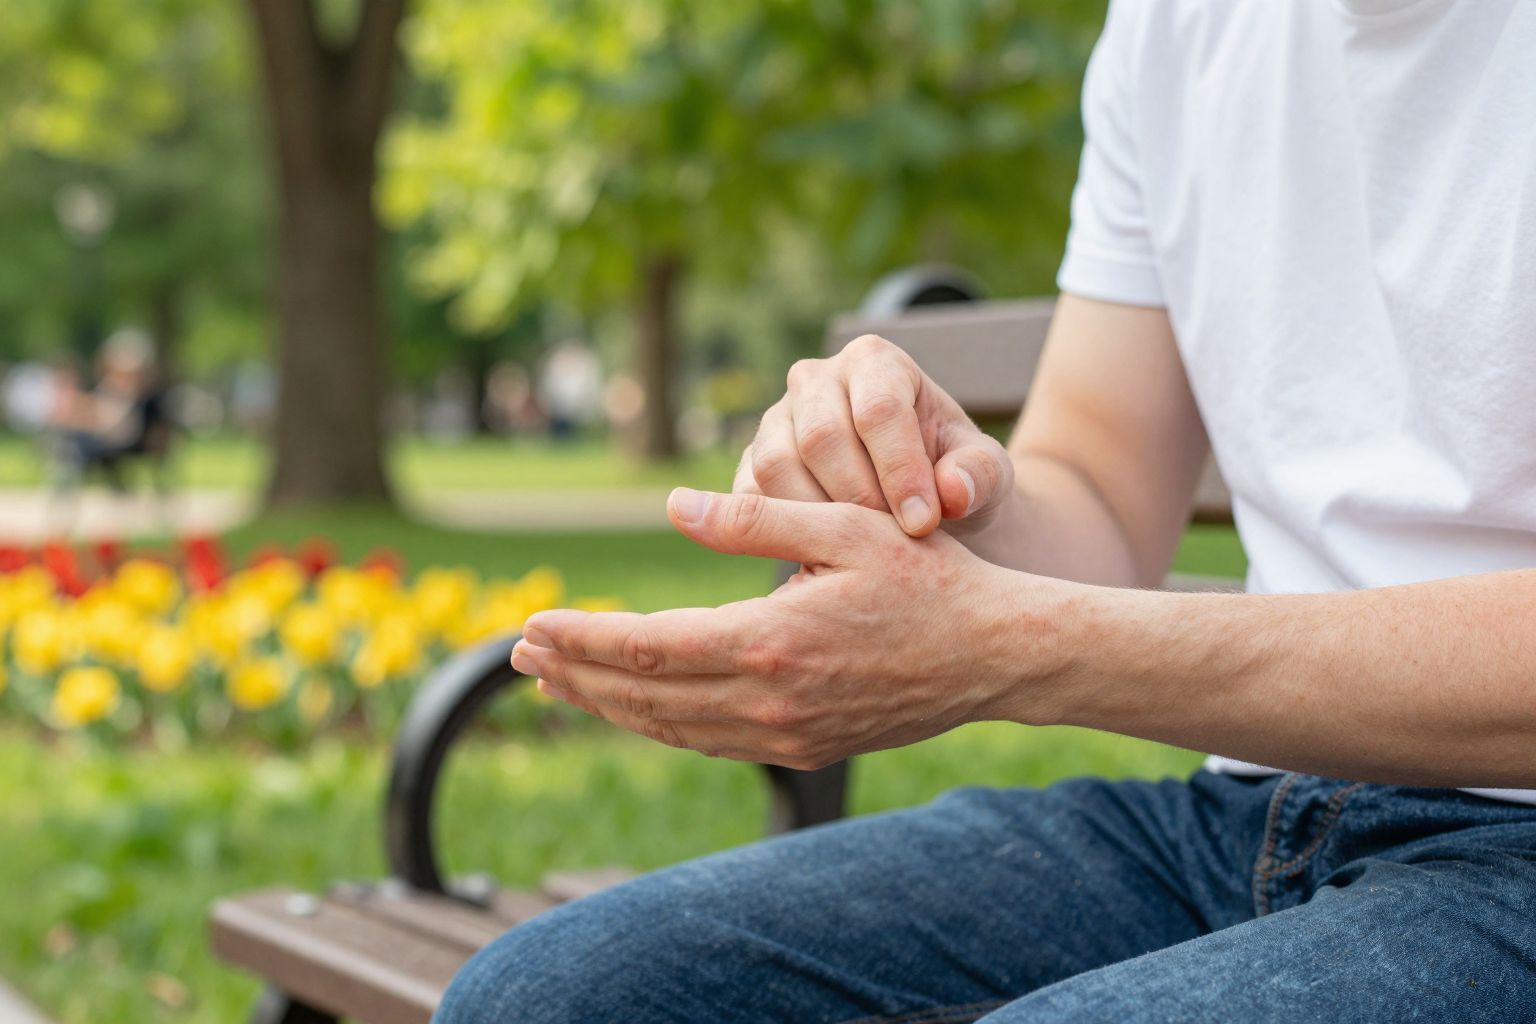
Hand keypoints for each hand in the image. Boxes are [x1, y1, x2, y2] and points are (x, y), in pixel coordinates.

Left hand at [510, 488, 1068, 768]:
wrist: (994, 656)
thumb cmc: (926, 579)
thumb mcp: (843, 529)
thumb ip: (752, 520)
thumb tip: (671, 508)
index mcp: (772, 640)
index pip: (648, 644)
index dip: (583, 639)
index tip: (532, 626)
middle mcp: (770, 700)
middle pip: (645, 694)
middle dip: (576, 675)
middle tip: (520, 655)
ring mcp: (786, 734)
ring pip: (671, 726)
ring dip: (609, 703)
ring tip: (558, 681)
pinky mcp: (802, 748)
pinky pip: (709, 741)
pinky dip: (659, 721)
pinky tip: (634, 703)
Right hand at [736, 334, 1013, 538]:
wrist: (918, 500)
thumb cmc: (952, 475)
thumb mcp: (985, 474)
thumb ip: (979, 476)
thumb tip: (952, 492)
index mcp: (875, 362)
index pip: (878, 409)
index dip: (900, 470)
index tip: (923, 523)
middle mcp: (815, 380)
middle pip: (821, 436)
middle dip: (859, 497)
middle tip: (892, 541)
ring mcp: (776, 419)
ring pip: (777, 465)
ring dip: (818, 516)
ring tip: (861, 548)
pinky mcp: (752, 462)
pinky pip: (751, 496)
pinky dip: (783, 529)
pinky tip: (824, 554)